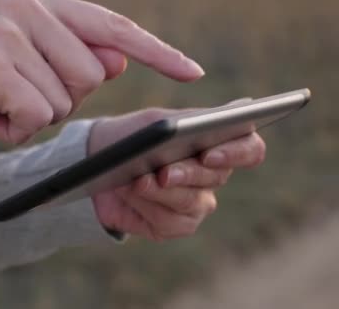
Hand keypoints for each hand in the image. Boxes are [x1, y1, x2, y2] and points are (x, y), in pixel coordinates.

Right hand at [0, 0, 203, 145]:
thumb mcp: (38, 66)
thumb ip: (80, 59)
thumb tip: (118, 60)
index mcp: (43, 1)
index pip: (113, 27)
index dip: (157, 52)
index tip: (192, 73)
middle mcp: (26, 6)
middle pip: (93, 74)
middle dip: (64, 98)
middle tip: (22, 93)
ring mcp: (7, 32)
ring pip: (66, 99)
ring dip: (39, 116)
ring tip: (5, 104)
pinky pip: (37, 115)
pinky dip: (20, 130)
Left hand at [89, 109, 265, 240]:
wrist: (96, 160)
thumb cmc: (131, 135)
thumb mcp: (152, 121)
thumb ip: (180, 122)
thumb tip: (198, 129)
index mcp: (218, 143)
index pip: (250, 149)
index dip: (236, 152)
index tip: (208, 153)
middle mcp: (213, 175)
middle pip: (215, 177)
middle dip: (187, 173)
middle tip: (163, 172)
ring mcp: (196, 203)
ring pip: (191, 202)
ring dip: (160, 191)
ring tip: (137, 181)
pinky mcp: (173, 225)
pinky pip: (168, 221)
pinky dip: (145, 205)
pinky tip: (129, 193)